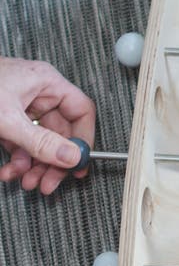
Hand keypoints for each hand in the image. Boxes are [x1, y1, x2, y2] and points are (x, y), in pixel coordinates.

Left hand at [0, 57, 94, 193]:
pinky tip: (8, 172)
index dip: (83, 138)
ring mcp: (19, 106)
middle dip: (53, 161)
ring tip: (26, 182)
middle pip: (59, 132)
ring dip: (33, 166)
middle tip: (49, 183)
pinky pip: (20, 143)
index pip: (80, 110)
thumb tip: (71, 157)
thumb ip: (40, 142)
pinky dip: (16, 161)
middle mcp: (36, 93)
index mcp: (45, 82)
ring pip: (39, 141)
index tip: (78, 163)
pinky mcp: (4, 119)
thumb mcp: (7, 120)